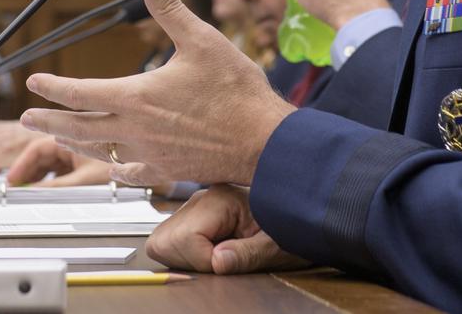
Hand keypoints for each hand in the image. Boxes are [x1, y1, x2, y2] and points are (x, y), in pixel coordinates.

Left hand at [22, 0, 292, 186]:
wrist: (263, 142)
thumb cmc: (235, 90)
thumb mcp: (201, 39)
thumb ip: (170, 8)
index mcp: (136, 97)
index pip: (80, 93)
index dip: (53, 87)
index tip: (33, 82)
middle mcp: (135, 130)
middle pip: (78, 128)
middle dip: (49, 121)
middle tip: (27, 118)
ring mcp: (149, 155)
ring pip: (98, 151)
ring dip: (73, 142)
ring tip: (57, 137)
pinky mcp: (166, 170)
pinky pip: (128, 172)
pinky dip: (112, 167)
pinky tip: (111, 166)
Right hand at [146, 185, 305, 274]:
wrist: (299, 211)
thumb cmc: (290, 226)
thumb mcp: (276, 246)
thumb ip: (247, 255)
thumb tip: (217, 262)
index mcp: (219, 199)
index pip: (184, 237)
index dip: (203, 260)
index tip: (227, 261)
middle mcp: (200, 198)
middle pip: (163, 238)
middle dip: (187, 261)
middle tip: (219, 260)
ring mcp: (194, 207)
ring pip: (162, 240)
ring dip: (184, 258)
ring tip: (217, 255)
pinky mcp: (194, 218)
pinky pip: (171, 241)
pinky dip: (186, 255)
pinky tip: (212, 252)